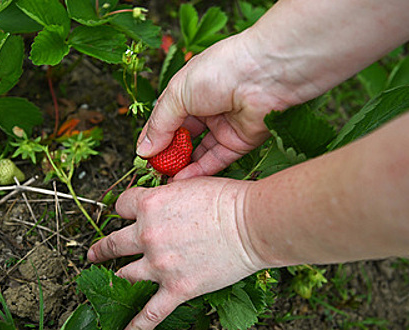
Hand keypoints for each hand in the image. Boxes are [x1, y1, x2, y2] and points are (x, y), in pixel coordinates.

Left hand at [87, 177, 264, 329]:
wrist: (251, 224)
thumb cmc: (228, 200)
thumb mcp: (191, 184)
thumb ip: (169, 192)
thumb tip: (164, 194)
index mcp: (149, 205)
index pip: (120, 206)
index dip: (122, 209)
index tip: (123, 213)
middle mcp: (148, 235)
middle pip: (113, 242)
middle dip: (103, 248)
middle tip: (95, 252)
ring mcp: (159, 265)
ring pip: (125, 275)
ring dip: (115, 278)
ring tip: (108, 282)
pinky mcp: (177, 289)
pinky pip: (150, 314)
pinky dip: (136, 327)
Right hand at [136, 30, 299, 179]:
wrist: (265, 73)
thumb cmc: (220, 71)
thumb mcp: (178, 94)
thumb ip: (160, 124)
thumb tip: (143, 148)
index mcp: (190, 91)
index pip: (167, 118)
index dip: (154, 137)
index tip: (143, 156)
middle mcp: (207, 108)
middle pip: (183, 137)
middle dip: (168, 154)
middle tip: (154, 171)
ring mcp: (224, 126)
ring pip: (200, 151)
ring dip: (183, 166)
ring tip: (165, 180)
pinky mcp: (241, 141)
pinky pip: (218, 160)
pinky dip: (201, 171)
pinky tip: (183, 180)